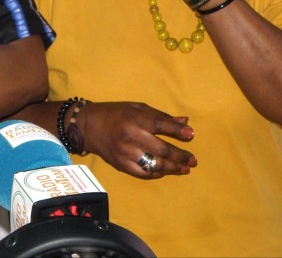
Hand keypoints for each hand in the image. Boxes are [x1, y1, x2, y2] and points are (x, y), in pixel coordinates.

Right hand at [81, 101, 196, 178]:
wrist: (88, 126)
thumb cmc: (116, 113)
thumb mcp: (137, 108)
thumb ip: (161, 116)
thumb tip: (185, 123)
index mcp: (134, 118)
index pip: (160, 125)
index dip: (178, 131)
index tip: (191, 135)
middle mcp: (130, 136)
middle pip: (161, 149)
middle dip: (180, 156)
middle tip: (193, 160)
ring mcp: (125, 152)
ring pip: (154, 165)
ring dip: (172, 168)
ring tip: (184, 168)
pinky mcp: (120, 164)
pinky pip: (143, 173)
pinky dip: (156, 173)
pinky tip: (165, 171)